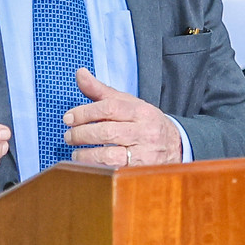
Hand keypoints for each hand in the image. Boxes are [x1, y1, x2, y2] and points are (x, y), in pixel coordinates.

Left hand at [65, 67, 183, 167]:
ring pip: (109, 155)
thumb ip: (102, 91)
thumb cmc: (145, 123)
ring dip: (86, 155)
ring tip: (76, 154)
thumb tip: (80, 73)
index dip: (85, 112)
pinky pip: (114, 171)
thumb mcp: (128, 104)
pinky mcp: (140, 171)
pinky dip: (97, 168)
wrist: (175, 146)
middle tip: (69, 136)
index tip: (68, 118)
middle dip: (82, 134)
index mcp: (141, 111)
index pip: (109, 108)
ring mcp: (144, 153)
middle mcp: (145, 131)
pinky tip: (88, 165)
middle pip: (107, 132)